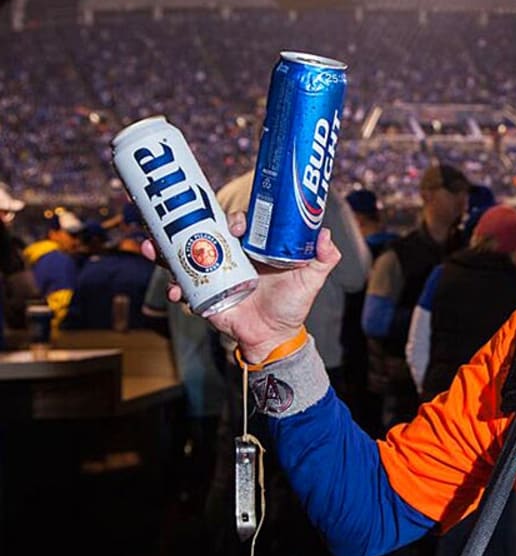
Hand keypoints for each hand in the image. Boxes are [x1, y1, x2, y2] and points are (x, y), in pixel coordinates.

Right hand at [141, 211, 341, 363]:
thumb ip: (324, 258)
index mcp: (252, 248)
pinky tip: (172, 291)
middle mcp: (230, 256)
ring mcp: (214, 274)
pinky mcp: (203, 295)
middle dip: (180, 224)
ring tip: (150, 248)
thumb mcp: (310, 280)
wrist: (275, 337)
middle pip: (202, 233)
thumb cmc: (292, 305)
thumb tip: (325, 234)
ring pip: (183, 256)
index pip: (236, 224)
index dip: (232, 218)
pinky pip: (182, 287)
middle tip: (166, 218)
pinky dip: (172, 287)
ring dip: (163, 251)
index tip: (233, 224)